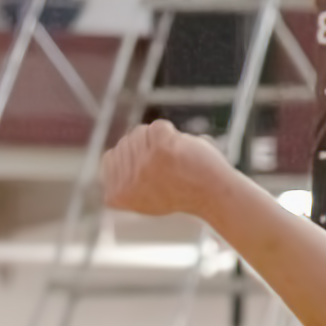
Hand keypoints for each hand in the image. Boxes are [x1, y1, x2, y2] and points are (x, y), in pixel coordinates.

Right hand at [100, 120, 231, 217]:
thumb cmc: (185, 195)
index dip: (130, 156)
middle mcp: (126, 181)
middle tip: (170, 167)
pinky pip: (158, 126)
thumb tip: (110, 156)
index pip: (109, 158)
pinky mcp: (160, 148)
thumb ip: (126, 182)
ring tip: (177, 160)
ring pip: (140, 132)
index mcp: (119, 195)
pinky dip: (172, 133)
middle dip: (147, 147)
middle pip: (125, 142)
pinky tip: (182, 149)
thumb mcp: (146, 199)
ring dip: (160, 139)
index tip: (151, 168)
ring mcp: (142, 163)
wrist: (215, 196)